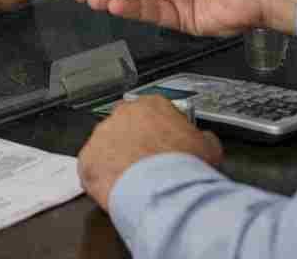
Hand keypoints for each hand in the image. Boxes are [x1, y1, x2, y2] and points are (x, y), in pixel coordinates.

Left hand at [78, 96, 224, 208]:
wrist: (164, 190)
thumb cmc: (184, 167)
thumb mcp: (209, 147)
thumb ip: (201, 137)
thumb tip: (203, 139)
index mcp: (152, 105)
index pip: (150, 112)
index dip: (157, 131)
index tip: (161, 144)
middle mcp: (123, 114)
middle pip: (125, 126)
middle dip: (133, 143)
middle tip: (146, 164)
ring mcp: (102, 136)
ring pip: (105, 146)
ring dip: (116, 160)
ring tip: (132, 181)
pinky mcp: (87, 160)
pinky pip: (91, 168)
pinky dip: (101, 178)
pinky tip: (116, 189)